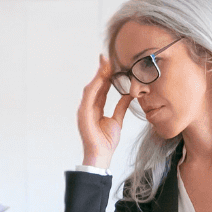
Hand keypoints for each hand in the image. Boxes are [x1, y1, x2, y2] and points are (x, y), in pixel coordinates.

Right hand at [78, 54, 132, 168]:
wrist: (102, 154)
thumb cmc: (107, 141)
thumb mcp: (117, 120)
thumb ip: (121, 106)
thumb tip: (129, 94)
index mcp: (95, 108)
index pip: (101, 88)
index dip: (106, 75)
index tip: (111, 63)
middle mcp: (88, 107)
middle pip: (94, 85)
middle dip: (100, 71)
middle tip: (106, 57)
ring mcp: (84, 110)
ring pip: (91, 88)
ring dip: (97, 75)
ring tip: (104, 64)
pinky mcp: (83, 115)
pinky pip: (89, 97)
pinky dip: (94, 87)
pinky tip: (101, 78)